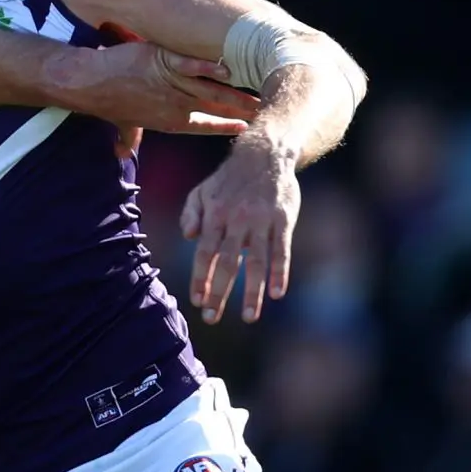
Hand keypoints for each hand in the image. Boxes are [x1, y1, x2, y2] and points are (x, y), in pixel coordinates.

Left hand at [48, 42, 256, 134]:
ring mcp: (171, 84)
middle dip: (243, 110)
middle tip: (268, 110)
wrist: (91, 84)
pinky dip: (207, 68)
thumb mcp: (122, 124)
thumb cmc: (108, 103)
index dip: (228, 126)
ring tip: (258, 93)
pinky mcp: (163, 63)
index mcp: (171, 121)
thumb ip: (127, 139)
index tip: (249, 127)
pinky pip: (190, 67)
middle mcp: (176, 106)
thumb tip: (120, 154)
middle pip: (216, 108)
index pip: (207, 125)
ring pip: (210, 90)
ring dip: (235, 92)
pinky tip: (228, 70)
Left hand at [181, 134, 299, 323]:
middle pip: (227, 263)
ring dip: (252, 292)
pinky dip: (280, 272)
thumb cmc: (229, 179)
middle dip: (219, 293)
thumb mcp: (202, 191)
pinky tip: (277, 294)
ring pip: (256, 261)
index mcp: (215, 216)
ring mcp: (261, 221)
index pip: (204, 253)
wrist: (265, 153)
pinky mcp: (283, 220)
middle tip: (212, 318)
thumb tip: (187, 237)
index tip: (197, 301)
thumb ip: (190, 213)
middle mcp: (237, 221)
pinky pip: (282, 250)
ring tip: (249, 317)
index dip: (200, 278)